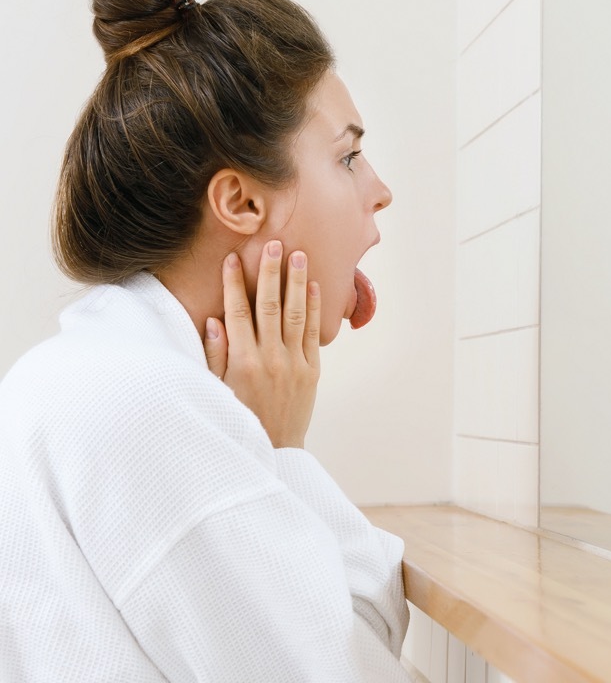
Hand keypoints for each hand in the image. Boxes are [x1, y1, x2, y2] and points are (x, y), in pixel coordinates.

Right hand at [204, 241, 320, 448]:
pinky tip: (315, 287)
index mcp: (242, 362)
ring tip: (299, 255)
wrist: (275, 449)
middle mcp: (270, 358)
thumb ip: (215, 355)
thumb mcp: (217, 390)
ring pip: (296, 314)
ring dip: (297, 282)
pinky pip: (314, 333)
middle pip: (270, 306)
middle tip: (273, 243)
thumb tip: (212, 320)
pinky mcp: (313, 370)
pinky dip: (315, 309)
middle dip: (271, 272)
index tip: (233, 258)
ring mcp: (294, 363)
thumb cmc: (240, 417)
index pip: (237, 313)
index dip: (235, 284)